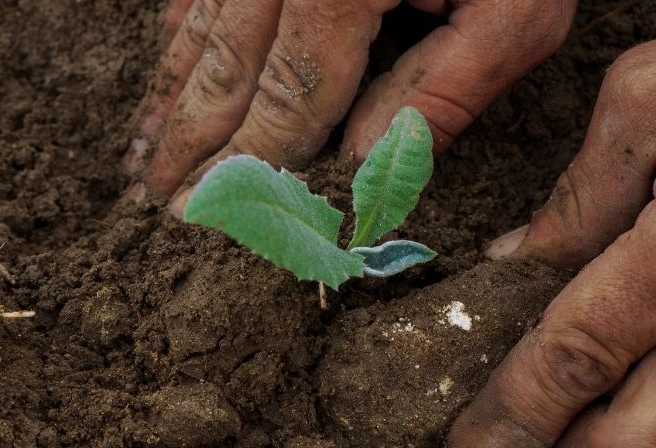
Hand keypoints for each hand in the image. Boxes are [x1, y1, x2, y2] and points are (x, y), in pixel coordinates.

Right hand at [123, 0, 575, 210]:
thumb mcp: (515, 8)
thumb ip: (445, 90)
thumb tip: (365, 170)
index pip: (291, 95)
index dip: (257, 163)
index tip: (222, 219)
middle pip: (226, 65)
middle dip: (192, 143)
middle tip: (158, 207)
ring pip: (198, 22)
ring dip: (168, 96)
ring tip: (141, 159)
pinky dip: (178, 33)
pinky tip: (165, 70)